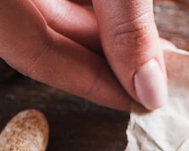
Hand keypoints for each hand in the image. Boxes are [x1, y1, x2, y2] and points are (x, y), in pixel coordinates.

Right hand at [0, 0, 167, 110]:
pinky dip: (89, 8)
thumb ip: (125, 19)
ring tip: (151, 50)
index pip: (32, 54)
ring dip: (100, 34)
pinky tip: (121, 18)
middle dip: (104, 61)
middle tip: (156, 79)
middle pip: (38, 36)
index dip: (90, 85)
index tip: (139, 104)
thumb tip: (149, 86)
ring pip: (43, 12)